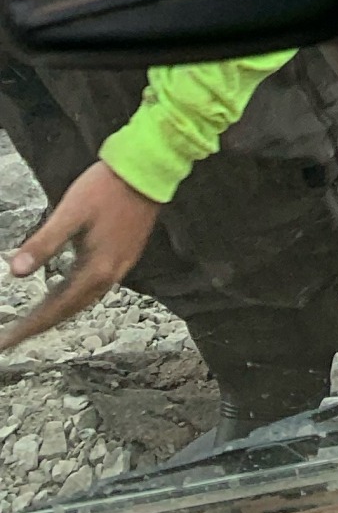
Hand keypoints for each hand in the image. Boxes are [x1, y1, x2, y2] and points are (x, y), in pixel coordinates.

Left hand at [0, 161, 160, 350]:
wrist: (148, 169)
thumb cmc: (108, 188)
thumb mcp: (70, 213)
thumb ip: (43, 243)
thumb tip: (15, 271)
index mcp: (96, 269)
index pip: (55, 309)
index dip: (29, 327)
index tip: (6, 343)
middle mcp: (110, 274)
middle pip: (69, 310)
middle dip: (39, 325)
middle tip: (13, 337)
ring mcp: (120, 266)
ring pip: (82, 300)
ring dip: (56, 312)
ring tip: (33, 321)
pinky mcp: (124, 255)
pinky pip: (93, 287)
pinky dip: (73, 297)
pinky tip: (64, 291)